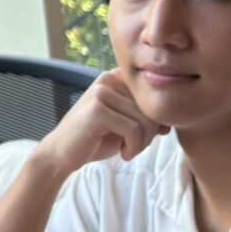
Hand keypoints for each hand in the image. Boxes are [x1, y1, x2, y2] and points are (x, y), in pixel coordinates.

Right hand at [36, 71, 166, 177]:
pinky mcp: (97, 109)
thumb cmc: (95, 139)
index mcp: (115, 77)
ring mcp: (101, 92)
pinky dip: (134, 147)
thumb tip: (169, 122)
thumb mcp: (125, 125)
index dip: (154, 120)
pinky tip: (123, 153)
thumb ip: (145, 118)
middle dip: (149, 134)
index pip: (152, 97)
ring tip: (128, 150)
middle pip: (151, 108)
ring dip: (142, 143)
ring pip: (145, 120)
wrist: (61, 154)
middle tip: (134, 147)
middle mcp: (108, 78)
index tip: (141, 137)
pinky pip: (133, 130)